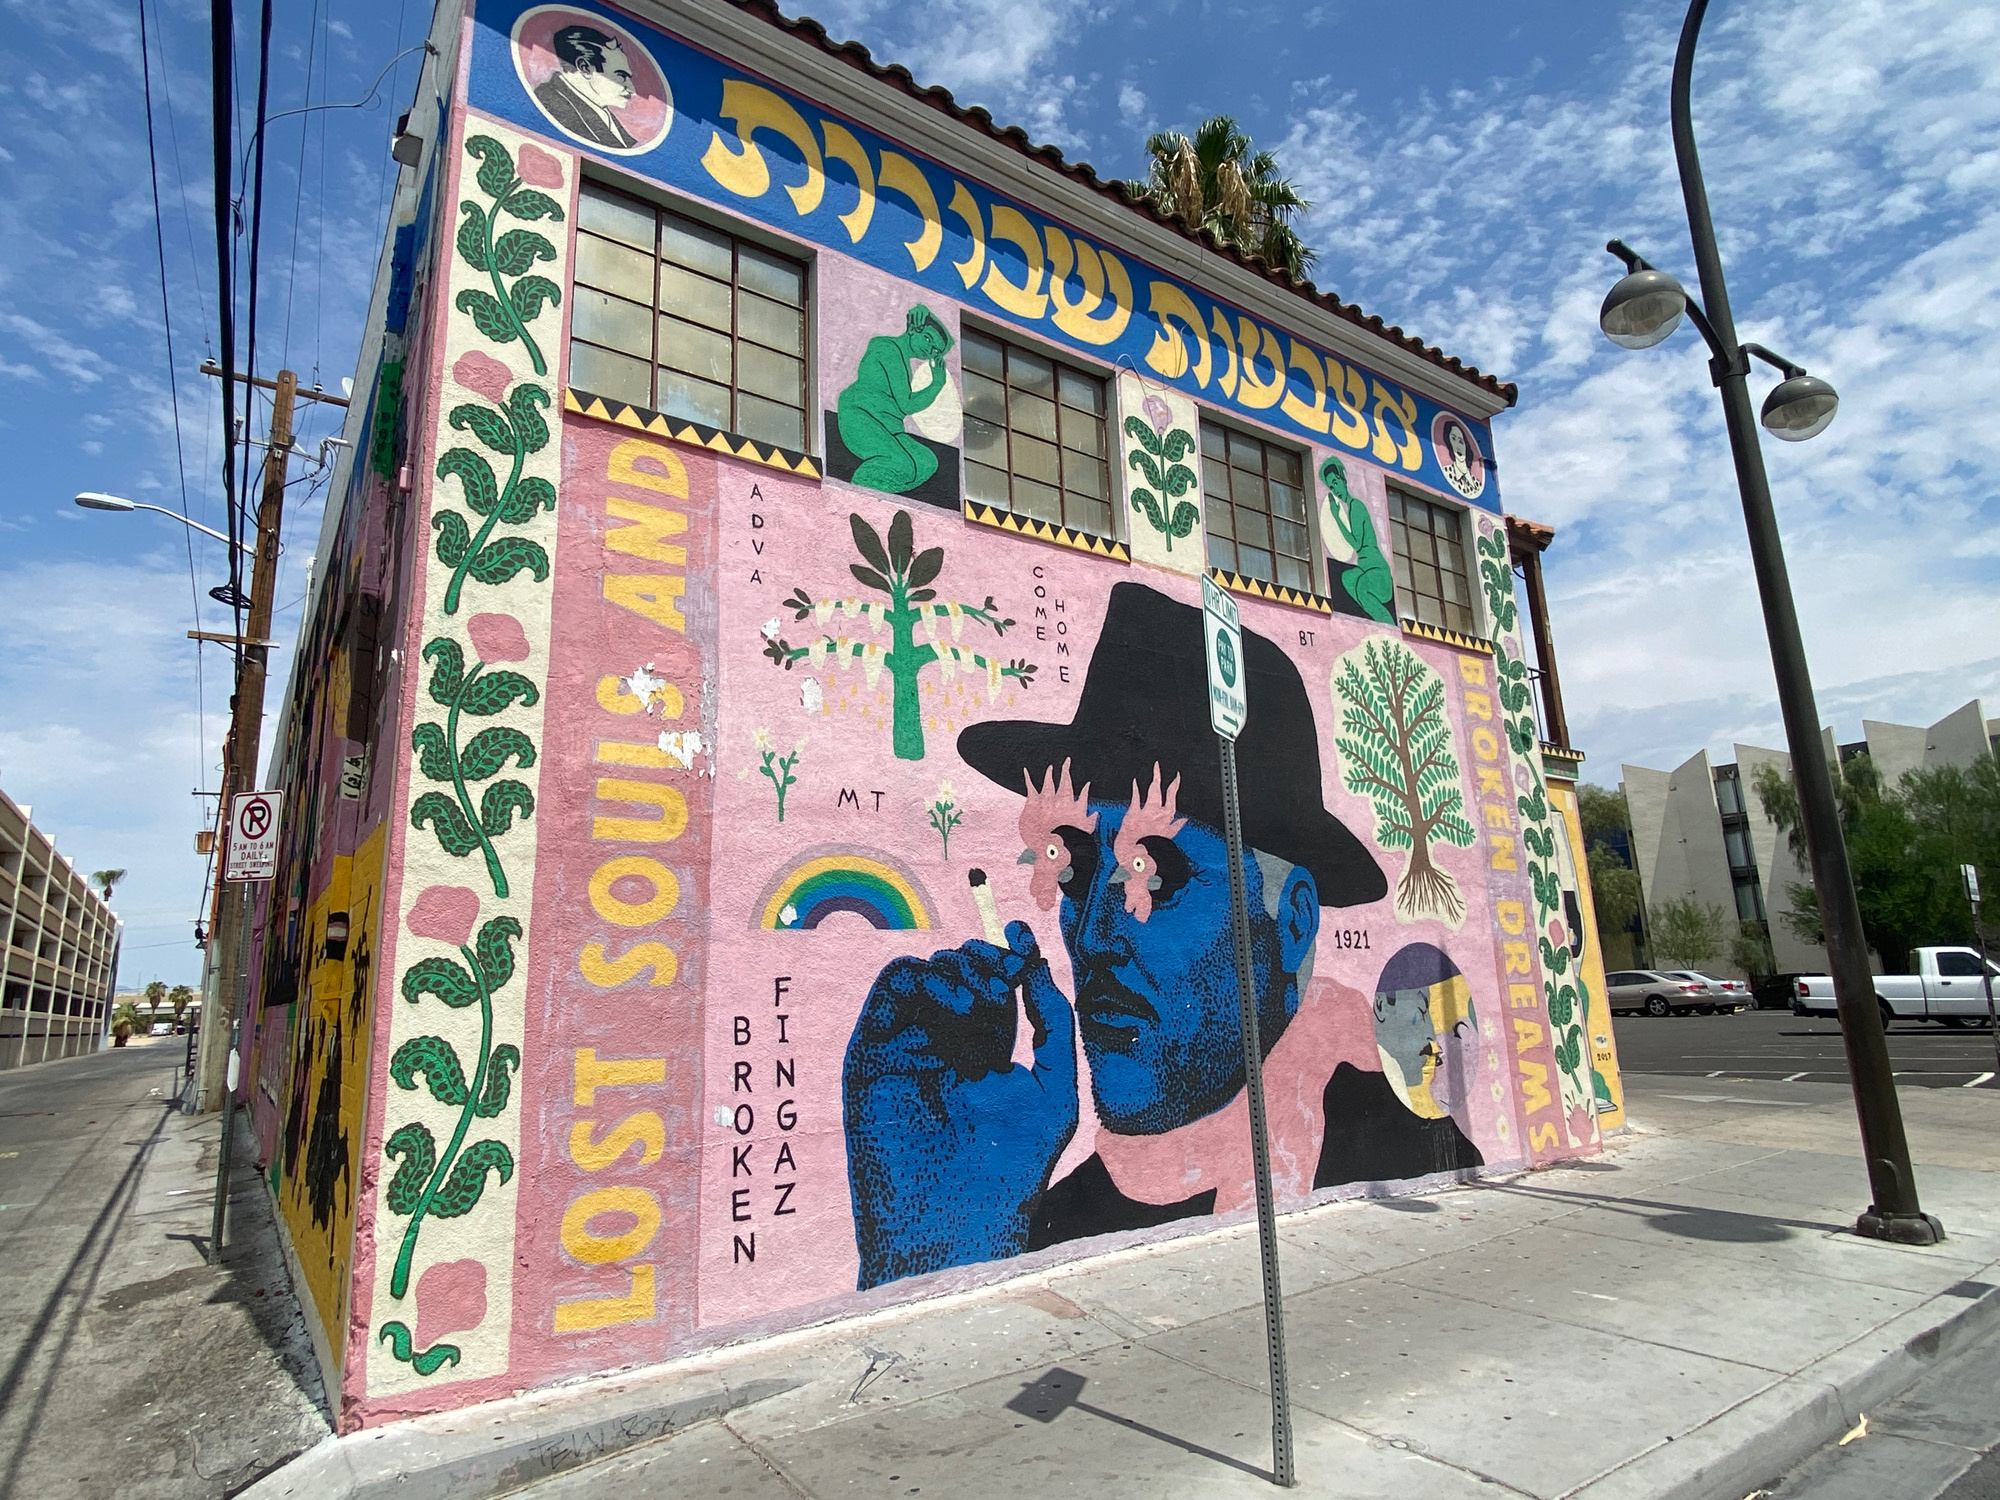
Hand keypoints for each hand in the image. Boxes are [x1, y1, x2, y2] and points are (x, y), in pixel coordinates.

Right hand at [843, 921, 1075, 1287]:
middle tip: (1005, 974)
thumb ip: (1054, 1023)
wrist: (956, 1218)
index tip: (1023, 936)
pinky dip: (923, 976)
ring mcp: (909, 1046)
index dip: (1011, 958)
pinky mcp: (875, 1050)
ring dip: (958, 967)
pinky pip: (892, 988)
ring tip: (982, 996)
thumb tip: (1037, 965)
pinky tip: (954, 999)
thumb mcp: (1056, 1088)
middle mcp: (946, 1046)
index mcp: (988, 1056)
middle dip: (986, 960)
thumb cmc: (1013, 1166)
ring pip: (927, 973)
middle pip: (962, 973)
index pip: (997, 989)